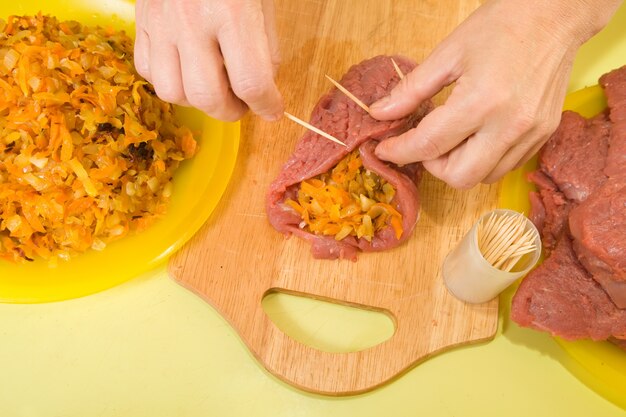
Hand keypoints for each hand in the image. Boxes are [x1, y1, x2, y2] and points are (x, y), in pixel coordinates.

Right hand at [134, 0, 283, 121]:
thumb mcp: (264, 3)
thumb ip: (265, 47)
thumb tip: (260, 89)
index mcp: (233, 12)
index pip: (250, 81)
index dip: (266, 105)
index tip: (273, 109)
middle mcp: (192, 21)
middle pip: (206, 96)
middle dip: (231, 112)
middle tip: (242, 105)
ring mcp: (161, 22)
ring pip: (171, 92)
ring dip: (197, 100)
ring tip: (214, 88)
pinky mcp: (142, 21)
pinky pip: (147, 71)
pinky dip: (169, 80)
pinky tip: (187, 69)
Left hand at [370, 0, 621, 188]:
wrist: (554, 14)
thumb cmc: (500, 25)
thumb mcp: (448, 53)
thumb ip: (411, 90)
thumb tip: (380, 114)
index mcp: (481, 101)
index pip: (429, 145)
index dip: (399, 151)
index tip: (385, 149)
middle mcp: (509, 125)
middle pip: (459, 177)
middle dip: (432, 165)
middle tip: (426, 141)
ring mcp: (531, 133)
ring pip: (484, 178)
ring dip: (459, 165)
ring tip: (453, 135)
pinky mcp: (544, 134)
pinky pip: (506, 166)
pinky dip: (484, 159)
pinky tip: (477, 133)